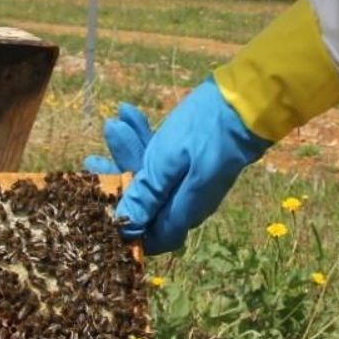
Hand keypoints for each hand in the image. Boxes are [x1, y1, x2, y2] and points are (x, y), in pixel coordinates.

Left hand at [87, 79, 270, 254]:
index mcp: (183, 211)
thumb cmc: (205, 132)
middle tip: (91, 159)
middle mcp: (188, 202)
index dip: (124, 228)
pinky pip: (165, 158)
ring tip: (112, 122)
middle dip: (117, 178)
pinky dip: (147, 140)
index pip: (150, 238)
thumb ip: (145, 195)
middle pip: (145, 203)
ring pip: (153, 176)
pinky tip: (129, 113)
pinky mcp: (195, 160)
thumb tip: (124, 229)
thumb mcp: (166, 162)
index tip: (98, 206)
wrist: (246, 100)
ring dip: (130, 151)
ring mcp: (192, 181)